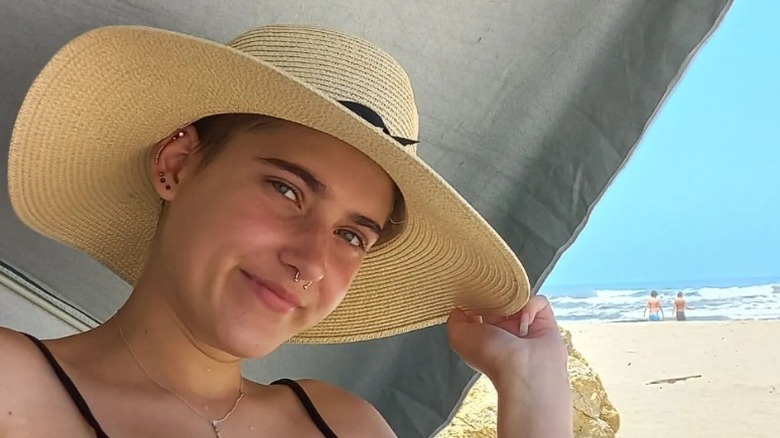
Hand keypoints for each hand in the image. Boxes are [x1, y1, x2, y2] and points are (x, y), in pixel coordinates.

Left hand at [446, 295, 566, 383]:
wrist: (526, 371)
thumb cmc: (493, 357)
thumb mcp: (459, 337)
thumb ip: (455, 320)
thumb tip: (460, 307)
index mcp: (484, 335)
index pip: (479, 310)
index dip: (476, 300)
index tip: (474, 291)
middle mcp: (505, 331)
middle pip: (500, 301)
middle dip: (496, 295)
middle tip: (495, 295)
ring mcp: (525, 327)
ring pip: (520, 299)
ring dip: (515, 300)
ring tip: (512, 309)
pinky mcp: (544, 323)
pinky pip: (539, 303)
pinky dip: (532, 306)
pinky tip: (526, 320)